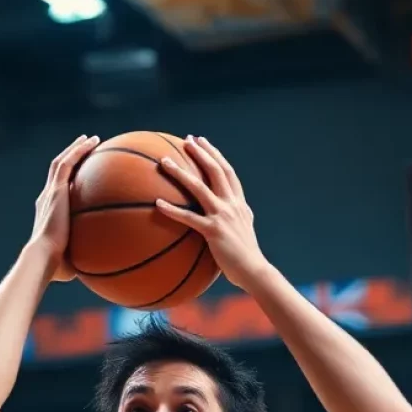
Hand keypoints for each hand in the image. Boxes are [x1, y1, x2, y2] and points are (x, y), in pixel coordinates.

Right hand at [30, 134, 99, 281]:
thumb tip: (101, 270)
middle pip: (57, 172)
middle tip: (84, 150)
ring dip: (75, 149)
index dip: (67, 181)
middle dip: (70, 158)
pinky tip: (93, 142)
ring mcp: (50, 193)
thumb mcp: (73, 261)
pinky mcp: (56, 190)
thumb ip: (84, 259)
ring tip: (90, 140)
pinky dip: (79, 151)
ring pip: (61, 162)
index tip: (79, 176)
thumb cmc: (57, 267)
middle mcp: (46, 199)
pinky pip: (68, 163)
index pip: (57, 192)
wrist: (44, 258)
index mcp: (48, 213)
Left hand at [156, 136, 268, 291]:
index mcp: (239, 204)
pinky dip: (172, 210)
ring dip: (181, 172)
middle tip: (186, 140)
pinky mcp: (213, 231)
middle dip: (201, 152)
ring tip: (165, 162)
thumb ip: (232, 220)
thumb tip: (220, 220)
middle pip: (216, 170)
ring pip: (199, 187)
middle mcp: (232, 205)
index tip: (202, 142)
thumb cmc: (245, 258)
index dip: (214, 155)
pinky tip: (157, 203)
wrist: (253, 271)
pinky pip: (189, 218)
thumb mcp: (242, 232)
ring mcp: (223, 216)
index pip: (227, 172)